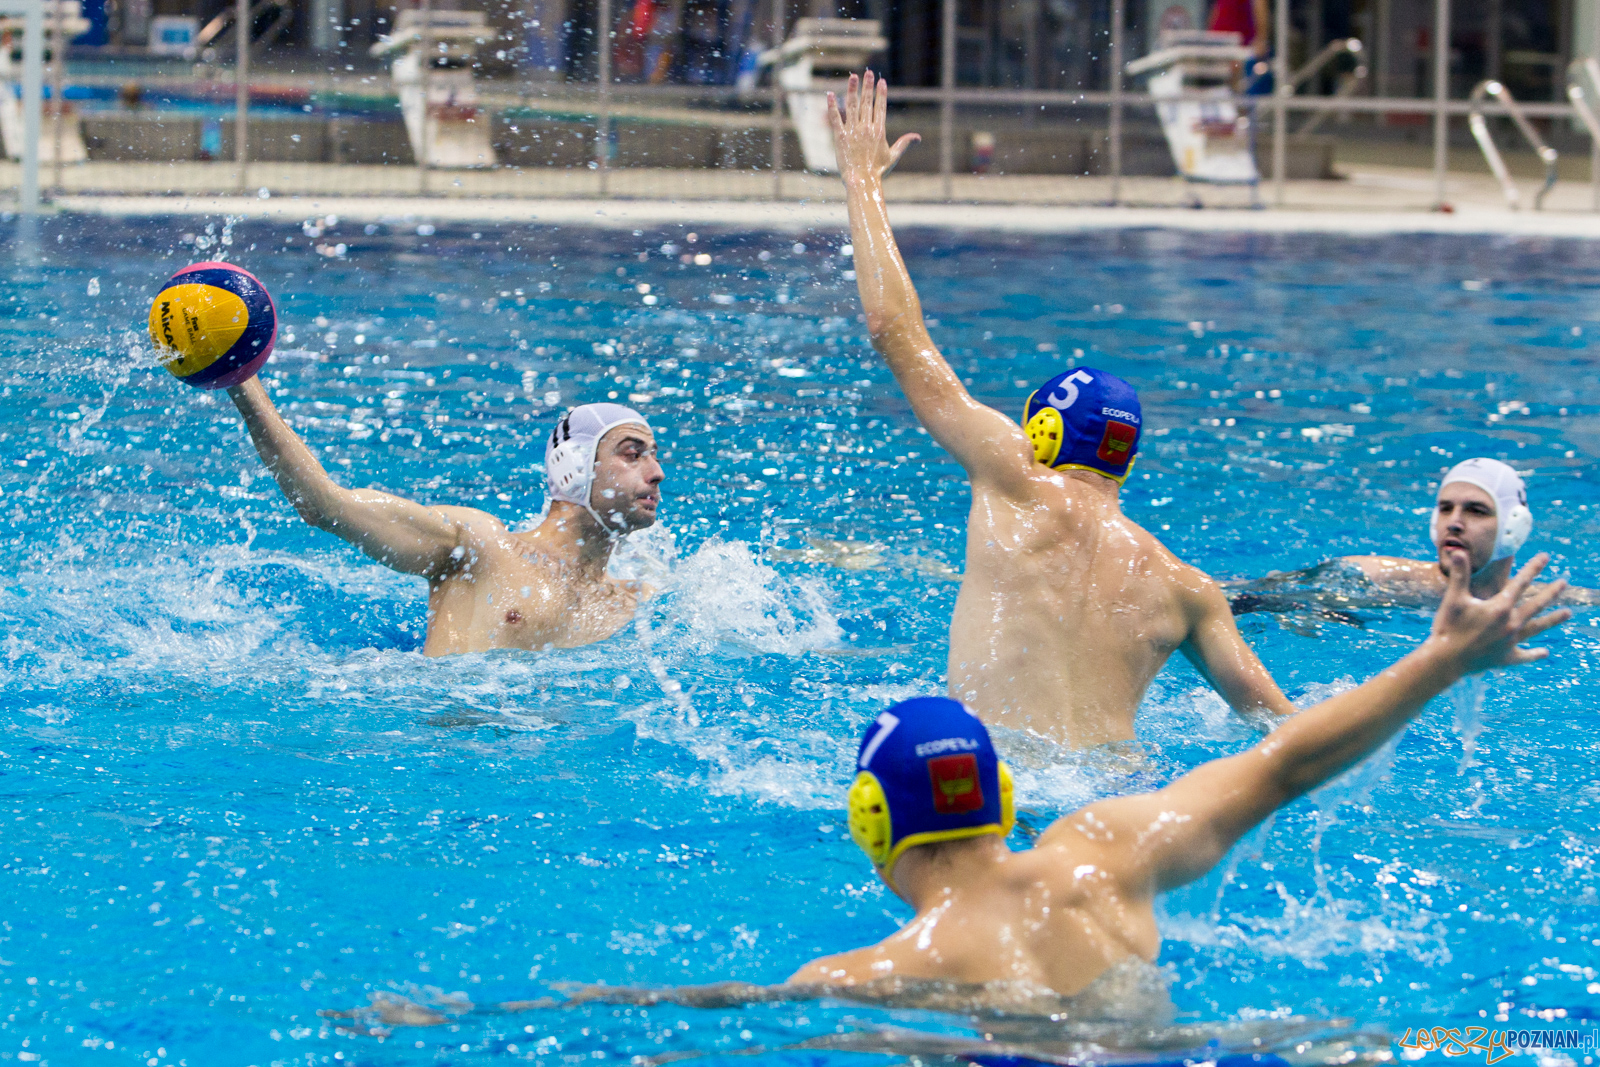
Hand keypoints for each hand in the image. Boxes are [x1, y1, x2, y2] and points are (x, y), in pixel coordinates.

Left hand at [826, 70, 919, 184]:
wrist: (862, 181)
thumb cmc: (878, 171)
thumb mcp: (893, 156)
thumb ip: (904, 143)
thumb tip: (917, 137)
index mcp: (879, 131)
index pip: (880, 107)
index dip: (881, 93)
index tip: (881, 82)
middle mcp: (866, 128)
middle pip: (867, 102)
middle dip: (868, 86)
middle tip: (868, 72)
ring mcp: (852, 131)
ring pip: (852, 106)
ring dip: (852, 90)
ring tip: (853, 77)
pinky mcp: (839, 137)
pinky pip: (835, 118)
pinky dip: (832, 106)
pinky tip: (829, 95)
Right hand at [1428, 549, 1569, 672]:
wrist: (1447, 660)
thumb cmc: (1449, 627)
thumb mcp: (1454, 598)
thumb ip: (1460, 574)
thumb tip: (1458, 551)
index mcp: (1501, 607)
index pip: (1521, 583)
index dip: (1533, 568)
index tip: (1546, 557)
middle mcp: (1511, 623)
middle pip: (1536, 605)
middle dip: (1551, 592)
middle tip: (1564, 583)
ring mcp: (1511, 641)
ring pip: (1537, 627)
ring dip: (1553, 620)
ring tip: (1568, 613)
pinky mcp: (1507, 657)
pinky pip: (1525, 655)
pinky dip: (1534, 654)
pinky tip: (1545, 653)